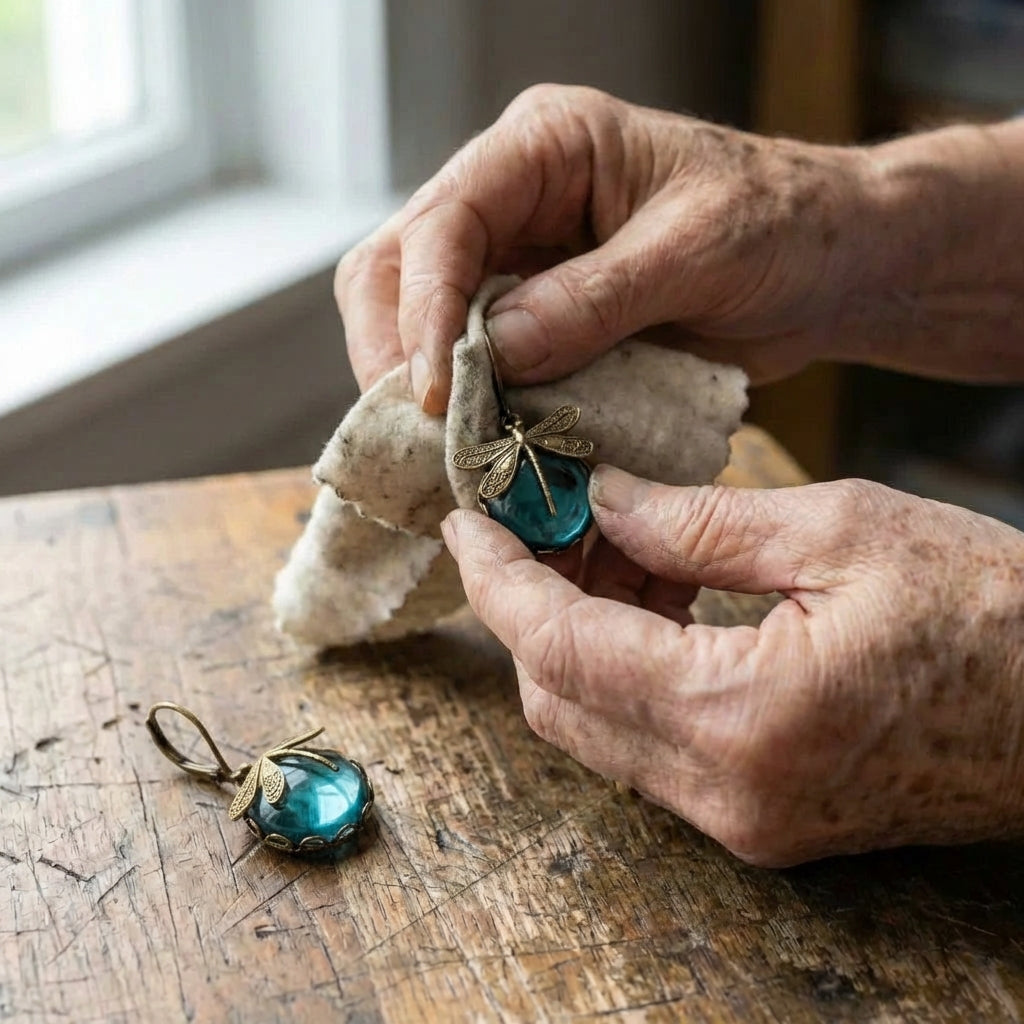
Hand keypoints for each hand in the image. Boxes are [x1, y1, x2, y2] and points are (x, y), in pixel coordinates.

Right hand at [335, 84, 878, 411]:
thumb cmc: (782, 225)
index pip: (445, 219)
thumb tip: (494, 353)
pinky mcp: (537, 319)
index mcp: (546, 147)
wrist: (825, 265)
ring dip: (423, 386)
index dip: (424, 307)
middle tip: (420, 430)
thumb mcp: (697, 251)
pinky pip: (474, 361)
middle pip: (399, 266)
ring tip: (444, 448)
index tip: (433, 390)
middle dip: (397, 350)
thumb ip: (595, 299)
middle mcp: (513, 198)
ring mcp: (519, 261)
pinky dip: (470, 407)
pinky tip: (479, 445)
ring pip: (420, 318)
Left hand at [441, 468, 1023, 865]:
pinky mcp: (758, 814)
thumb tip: (597, 501)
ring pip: (594, 724)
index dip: (498, 579)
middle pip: (558, 697)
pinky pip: (647, 741)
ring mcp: (741, 818)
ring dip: (577, 629)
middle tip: (543, 517)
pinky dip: (624, 666)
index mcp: (741, 717)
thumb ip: (696, 521)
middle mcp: (726, 791)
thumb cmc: (990, 612)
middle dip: (530, 600)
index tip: (468, 521)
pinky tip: (654, 592)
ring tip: (612, 540)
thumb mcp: (838, 530)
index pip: (559, 648)